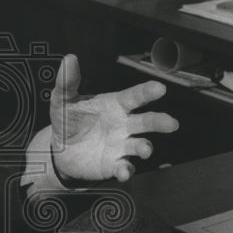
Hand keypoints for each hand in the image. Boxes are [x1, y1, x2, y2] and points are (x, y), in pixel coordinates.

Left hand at [50, 54, 178, 182]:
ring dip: (145, 147)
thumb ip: (67, 82)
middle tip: (171, 123)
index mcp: (115, 105)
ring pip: (141, 145)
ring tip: (145, 149)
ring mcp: (121, 145)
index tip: (159, 88)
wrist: (60, 150)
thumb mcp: (63, 101)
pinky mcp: (114, 164)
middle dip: (160, 122)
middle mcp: (124, 125)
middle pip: (147, 121)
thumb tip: (69, 59)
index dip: (147, 92)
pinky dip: (126, 171)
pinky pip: (124, 168)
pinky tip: (123, 172)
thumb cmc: (69, 121)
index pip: (135, 97)